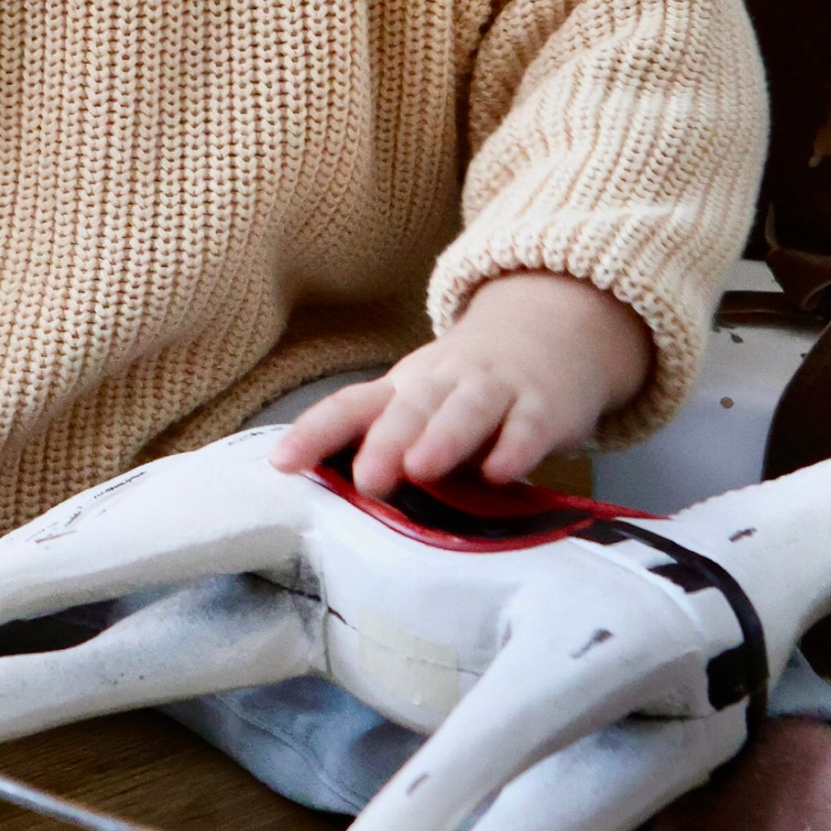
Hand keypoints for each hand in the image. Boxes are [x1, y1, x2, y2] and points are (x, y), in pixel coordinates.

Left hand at [268, 274, 653, 494]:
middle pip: (410, 406)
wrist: (549, 331)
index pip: (350, 406)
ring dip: (443, 436)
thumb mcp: (422, 405)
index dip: (314, 432)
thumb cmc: (467, 387)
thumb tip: (330, 499)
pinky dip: (515, 448)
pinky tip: (501, 472)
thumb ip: (386, 445)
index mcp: (402, 388)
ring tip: (421, 468)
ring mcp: (494, 389)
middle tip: (367, 480)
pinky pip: (527, 425)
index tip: (281, 464)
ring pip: (466, 408)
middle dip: (386, 441)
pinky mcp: (543, 406)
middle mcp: (443, 383)